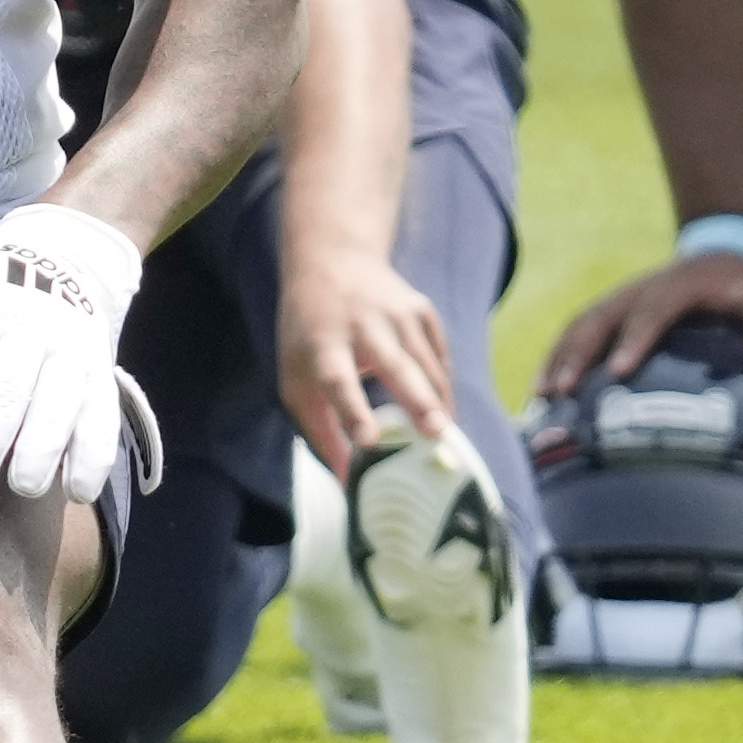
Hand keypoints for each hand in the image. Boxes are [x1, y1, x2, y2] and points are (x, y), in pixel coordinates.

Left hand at [0, 202, 142, 502]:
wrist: (63, 256)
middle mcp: (27, 330)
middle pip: (6, 387)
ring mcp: (69, 351)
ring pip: (60, 402)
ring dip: (44, 445)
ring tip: (24, 487)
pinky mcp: (101, 373)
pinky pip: (101, 416)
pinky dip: (93, 454)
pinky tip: (78, 491)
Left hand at [274, 243, 455, 480]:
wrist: (334, 262)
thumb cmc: (308, 334)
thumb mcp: (295, 377)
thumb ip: (318, 429)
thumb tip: (347, 480)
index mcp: (323, 343)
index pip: (337, 380)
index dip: (352, 412)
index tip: (368, 442)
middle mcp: (362, 325)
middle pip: (393, 364)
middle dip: (416, 400)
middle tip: (436, 433)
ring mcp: (397, 313)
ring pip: (425, 362)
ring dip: (439, 399)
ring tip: (447, 434)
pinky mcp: (422, 310)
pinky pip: (438, 354)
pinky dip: (443, 383)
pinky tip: (444, 409)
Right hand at [534, 246, 742, 399]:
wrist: (718, 255)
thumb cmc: (740, 285)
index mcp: (672, 287)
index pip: (649, 313)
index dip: (633, 341)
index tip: (619, 371)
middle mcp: (636, 291)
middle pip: (599, 320)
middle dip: (579, 355)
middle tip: (564, 390)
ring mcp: (617, 299)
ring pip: (579, 325)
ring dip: (558, 357)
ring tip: (543, 395)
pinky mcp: (607, 310)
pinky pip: (574, 330)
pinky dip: (555, 356)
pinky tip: (542, 387)